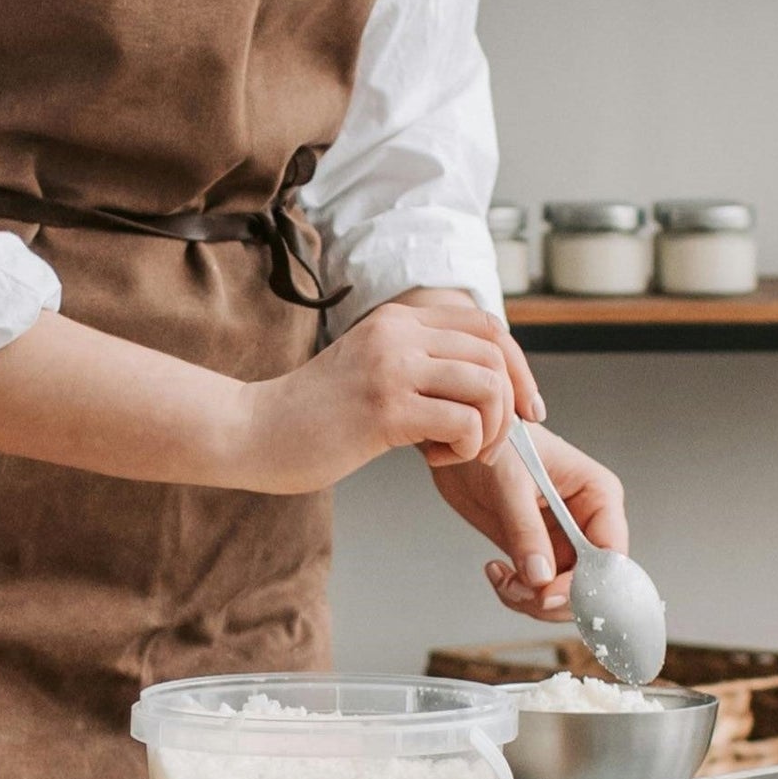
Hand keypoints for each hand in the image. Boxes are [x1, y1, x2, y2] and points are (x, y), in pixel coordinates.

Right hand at [226, 296, 529, 493]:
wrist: (252, 431)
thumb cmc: (312, 415)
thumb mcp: (371, 369)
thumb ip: (418, 365)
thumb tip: (484, 386)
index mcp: (397, 319)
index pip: (487, 326)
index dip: (518, 367)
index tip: (525, 409)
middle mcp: (398, 333)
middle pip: (496, 354)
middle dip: (510, 406)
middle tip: (491, 443)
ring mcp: (391, 367)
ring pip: (487, 386)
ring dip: (490, 430)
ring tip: (460, 451)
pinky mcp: (385, 408)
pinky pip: (463, 423)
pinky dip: (466, 449)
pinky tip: (433, 459)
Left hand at [433, 422, 626, 622]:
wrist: (461, 446)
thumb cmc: (495, 444)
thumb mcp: (510, 483)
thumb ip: (526, 531)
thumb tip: (542, 578)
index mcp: (599, 496)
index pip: (611, 554)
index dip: (589, 584)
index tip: (550, 596)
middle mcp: (587, 522)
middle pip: (594, 584)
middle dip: (557, 597)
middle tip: (521, 591)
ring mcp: (564, 541)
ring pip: (567, 594)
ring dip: (534, 600)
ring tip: (504, 580)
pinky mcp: (538, 553)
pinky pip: (540, 591)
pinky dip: (517, 594)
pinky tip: (496, 572)